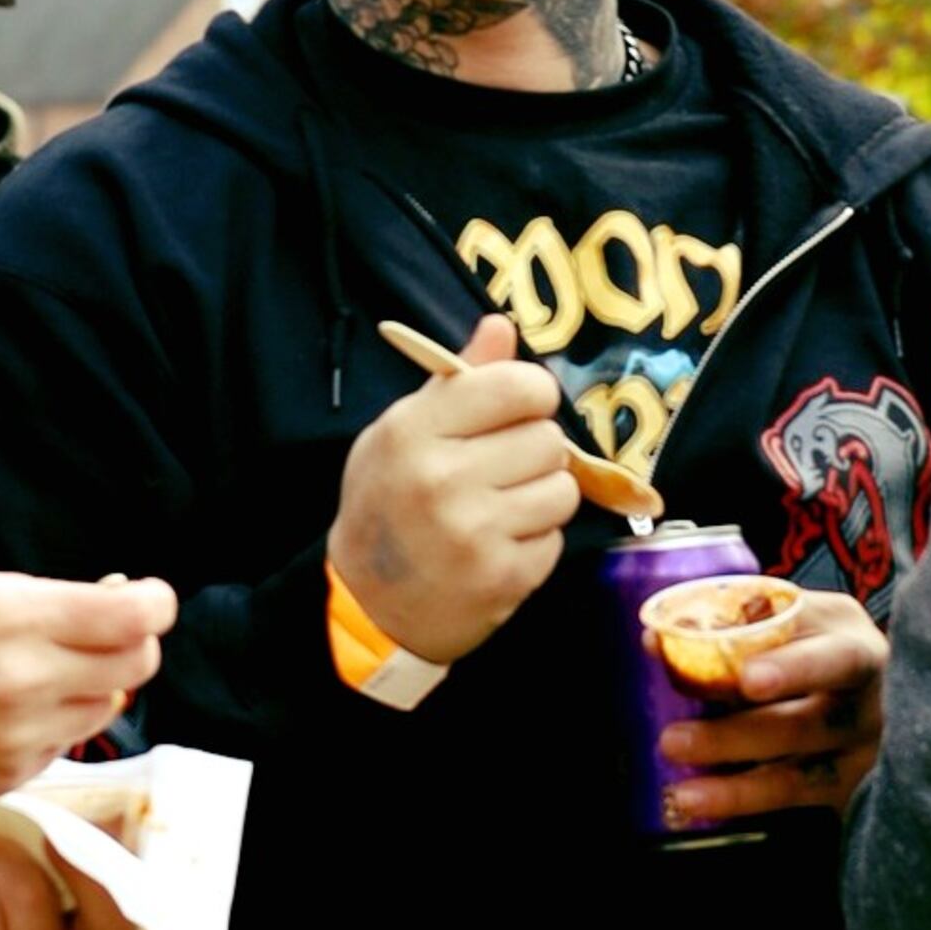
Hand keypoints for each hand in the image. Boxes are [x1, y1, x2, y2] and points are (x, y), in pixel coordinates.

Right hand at [0, 564, 174, 820]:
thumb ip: (35, 597)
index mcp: (15, 618)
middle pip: (137, 665)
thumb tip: (105, 599)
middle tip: (101, 636)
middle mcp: (27, 680)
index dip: (154, 604)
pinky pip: (60, 745)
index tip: (148, 600)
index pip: (133, 616)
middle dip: (130, 645)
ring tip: (37, 674)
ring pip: (104, 710)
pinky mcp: (6, 776)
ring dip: (88, 688)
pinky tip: (3, 712)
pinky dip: (49, 726)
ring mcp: (19, 736)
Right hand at [329, 312, 579, 666]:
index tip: (521, 409)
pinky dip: (535, 541)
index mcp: (415, 431)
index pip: (517, 386)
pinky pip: (556, 539)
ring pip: (563, 490)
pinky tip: (498, 544)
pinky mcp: (501, 577)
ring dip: (542, 497)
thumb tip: (501, 327)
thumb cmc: (387, 504)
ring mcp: (474, 533)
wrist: (367, 602)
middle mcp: (443, 479)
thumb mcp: (402, 431)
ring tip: (503, 507)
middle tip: (505, 469)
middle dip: (536, 450)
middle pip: (549, 438)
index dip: (532, 395)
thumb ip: (455, 381)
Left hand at [662, 589, 887, 825]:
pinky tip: (705, 811)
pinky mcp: (849, 797)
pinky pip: (795, 809)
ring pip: (801, 779)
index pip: (834, 658)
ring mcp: (863, 759)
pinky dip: (746, 809)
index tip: (748, 679)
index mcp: (856, 648)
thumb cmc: (818, 649)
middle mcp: (870, 707)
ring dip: (737, 790)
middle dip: (738, 736)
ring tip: (684, 794)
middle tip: (673, 740)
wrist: (881, 697)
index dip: (795, 669)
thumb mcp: (799, 623)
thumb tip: (655, 641)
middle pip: (809, 726)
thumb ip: (738, 628)